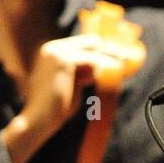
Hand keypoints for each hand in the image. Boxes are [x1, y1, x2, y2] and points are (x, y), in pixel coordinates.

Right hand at [2, 34, 125, 162]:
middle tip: (126, 58)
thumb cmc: (53, 110)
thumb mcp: (68, 86)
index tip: (118, 56)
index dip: (100, 50)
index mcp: (50, 53)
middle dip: (108, 50)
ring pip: (93, 52)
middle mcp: (52, 48)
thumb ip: (80, 73)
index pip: (81, 45)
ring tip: (92, 84)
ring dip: (97, 70)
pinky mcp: (64, 60)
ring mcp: (57, 52)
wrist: (37, 120)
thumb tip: (97, 67)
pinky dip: (97, 73)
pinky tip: (89, 84)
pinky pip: (92, 62)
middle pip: (90, 42)